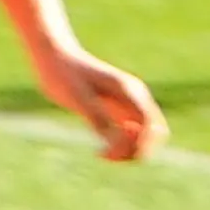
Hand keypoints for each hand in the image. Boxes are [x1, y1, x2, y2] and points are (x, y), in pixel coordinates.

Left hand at [34, 46, 166, 161]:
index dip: (136, 144)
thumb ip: (100, 120)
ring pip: (147, 138)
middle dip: (137, 151)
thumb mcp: (78, 98)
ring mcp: (131, 104)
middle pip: (155, 134)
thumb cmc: (63, 73)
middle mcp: (136, 97)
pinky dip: (123, 149)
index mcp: (129, 90)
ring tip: (104, 154)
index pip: (150, 126)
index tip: (109, 150)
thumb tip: (117, 145)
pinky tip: (102, 150)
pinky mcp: (121, 112)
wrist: (54, 54)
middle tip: (108, 155)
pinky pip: (134, 138)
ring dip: (131, 152)